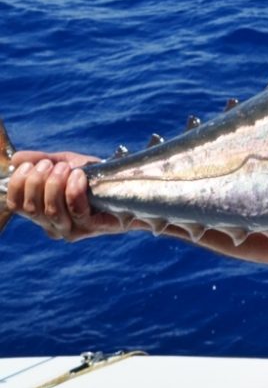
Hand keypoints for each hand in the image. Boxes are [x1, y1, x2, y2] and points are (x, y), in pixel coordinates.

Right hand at [5, 151, 125, 240]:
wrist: (132, 187)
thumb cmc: (97, 177)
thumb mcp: (68, 164)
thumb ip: (44, 160)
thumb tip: (18, 158)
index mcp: (42, 212)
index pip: (16, 205)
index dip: (17, 184)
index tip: (30, 165)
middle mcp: (53, 225)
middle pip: (32, 208)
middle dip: (37, 181)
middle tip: (51, 165)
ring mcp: (72, 229)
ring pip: (51, 211)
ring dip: (55, 184)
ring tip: (65, 168)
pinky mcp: (92, 227)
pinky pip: (77, 210)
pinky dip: (74, 191)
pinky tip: (79, 175)